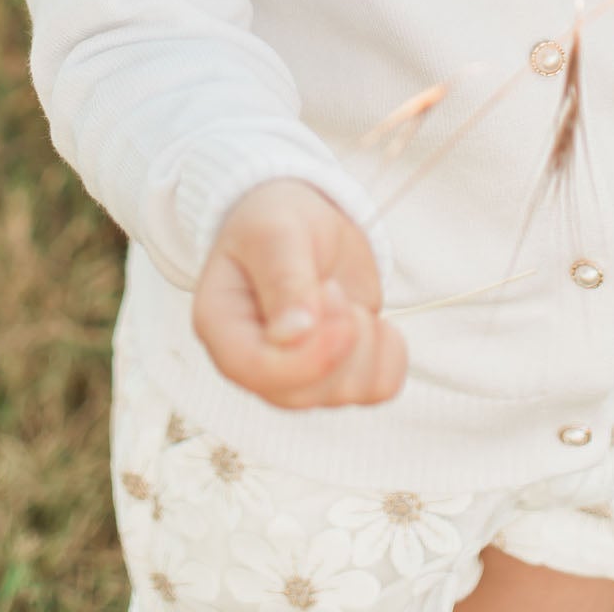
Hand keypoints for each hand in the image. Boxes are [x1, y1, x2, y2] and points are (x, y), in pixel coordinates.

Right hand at [191, 178, 407, 410]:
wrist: (304, 219)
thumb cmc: (275, 221)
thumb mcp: (275, 232)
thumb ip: (285, 280)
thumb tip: (296, 336)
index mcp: (224, 329)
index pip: (258, 371)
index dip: (307, 350)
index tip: (334, 294)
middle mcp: (257, 365)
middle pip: (307, 392)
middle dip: (338, 335)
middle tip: (331, 283)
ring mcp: (298, 377)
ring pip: (348, 393)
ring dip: (364, 338)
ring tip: (340, 294)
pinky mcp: (338, 374)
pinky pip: (380, 388)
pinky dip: (389, 352)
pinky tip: (371, 317)